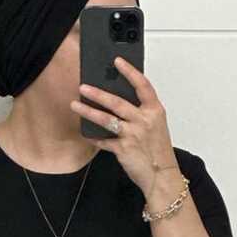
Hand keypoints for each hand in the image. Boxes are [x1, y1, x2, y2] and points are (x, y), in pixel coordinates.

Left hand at [71, 56, 179, 208]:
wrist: (161, 174)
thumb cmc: (158, 150)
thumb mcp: (155, 125)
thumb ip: (141, 112)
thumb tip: (120, 103)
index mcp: (154, 110)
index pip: (142, 85)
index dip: (129, 71)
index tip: (117, 61)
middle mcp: (144, 120)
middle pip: (117, 102)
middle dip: (98, 93)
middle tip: (83, 87)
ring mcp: (132, 134)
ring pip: (106, 119)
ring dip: (89, 111)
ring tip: (75, 105)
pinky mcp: (123, 149)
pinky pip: (103, 141)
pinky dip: (94, 137)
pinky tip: (85, 133)